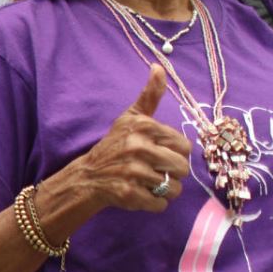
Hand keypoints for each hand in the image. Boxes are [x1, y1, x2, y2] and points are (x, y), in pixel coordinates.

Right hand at [61, 67, 191, 212]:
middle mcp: (137, 147)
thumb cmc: (115, 145)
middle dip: (171, 173)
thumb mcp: (130, 118)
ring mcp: (132, 172)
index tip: (159, 153)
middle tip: (154, 170)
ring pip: (173, 188)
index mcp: (142, 127)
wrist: (88, 176)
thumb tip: (159, 66)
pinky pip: (160, 204)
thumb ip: (149, 96)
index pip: (184, 146)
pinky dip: (154, 203)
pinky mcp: (128, 194)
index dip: (175, 153)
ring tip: (148, 183)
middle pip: (182, 168)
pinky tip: (140, 194)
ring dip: (164, 190)